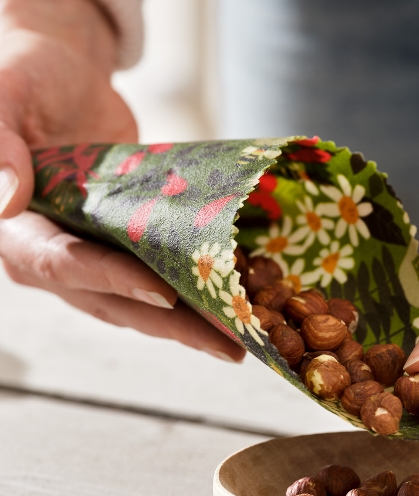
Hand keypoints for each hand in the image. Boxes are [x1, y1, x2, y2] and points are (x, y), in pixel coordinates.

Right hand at [0, 0, 244, 361]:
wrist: (64, 76)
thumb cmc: (30, 76)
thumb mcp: (5, 93)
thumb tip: (4, 198)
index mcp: (16, 229)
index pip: (63, 264)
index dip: (113, 280)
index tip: (163, 294)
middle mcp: (53, 255)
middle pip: (114, 301)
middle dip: (172, 325)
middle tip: (229, 344)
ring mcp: (92, 256)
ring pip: (141, 303)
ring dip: (191, 323)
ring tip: (242, 337)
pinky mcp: (123, 249)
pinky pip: (157, 278)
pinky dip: (192, 294)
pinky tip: (231, 303)